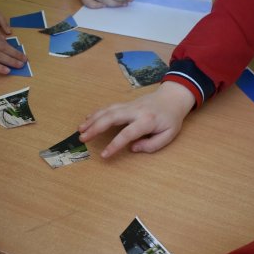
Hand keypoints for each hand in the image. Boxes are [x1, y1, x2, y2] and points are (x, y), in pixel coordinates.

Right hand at [78, 81, 195, 157]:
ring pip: (107, 111)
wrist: (173, 97)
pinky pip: (108, 107)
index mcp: (147, 121)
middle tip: (82, 138)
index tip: (104, 155)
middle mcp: (135, 111)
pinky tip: (87, 119)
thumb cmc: (171, 119)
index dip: (114, 145)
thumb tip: (132, 148)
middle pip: (111, 118)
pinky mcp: (125, 104)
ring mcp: (129, 105)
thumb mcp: (168, 135)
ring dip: (92, 120)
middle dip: (95, 128)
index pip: (127, 134)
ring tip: (80, 130)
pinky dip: (96, 113)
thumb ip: (151, 145)